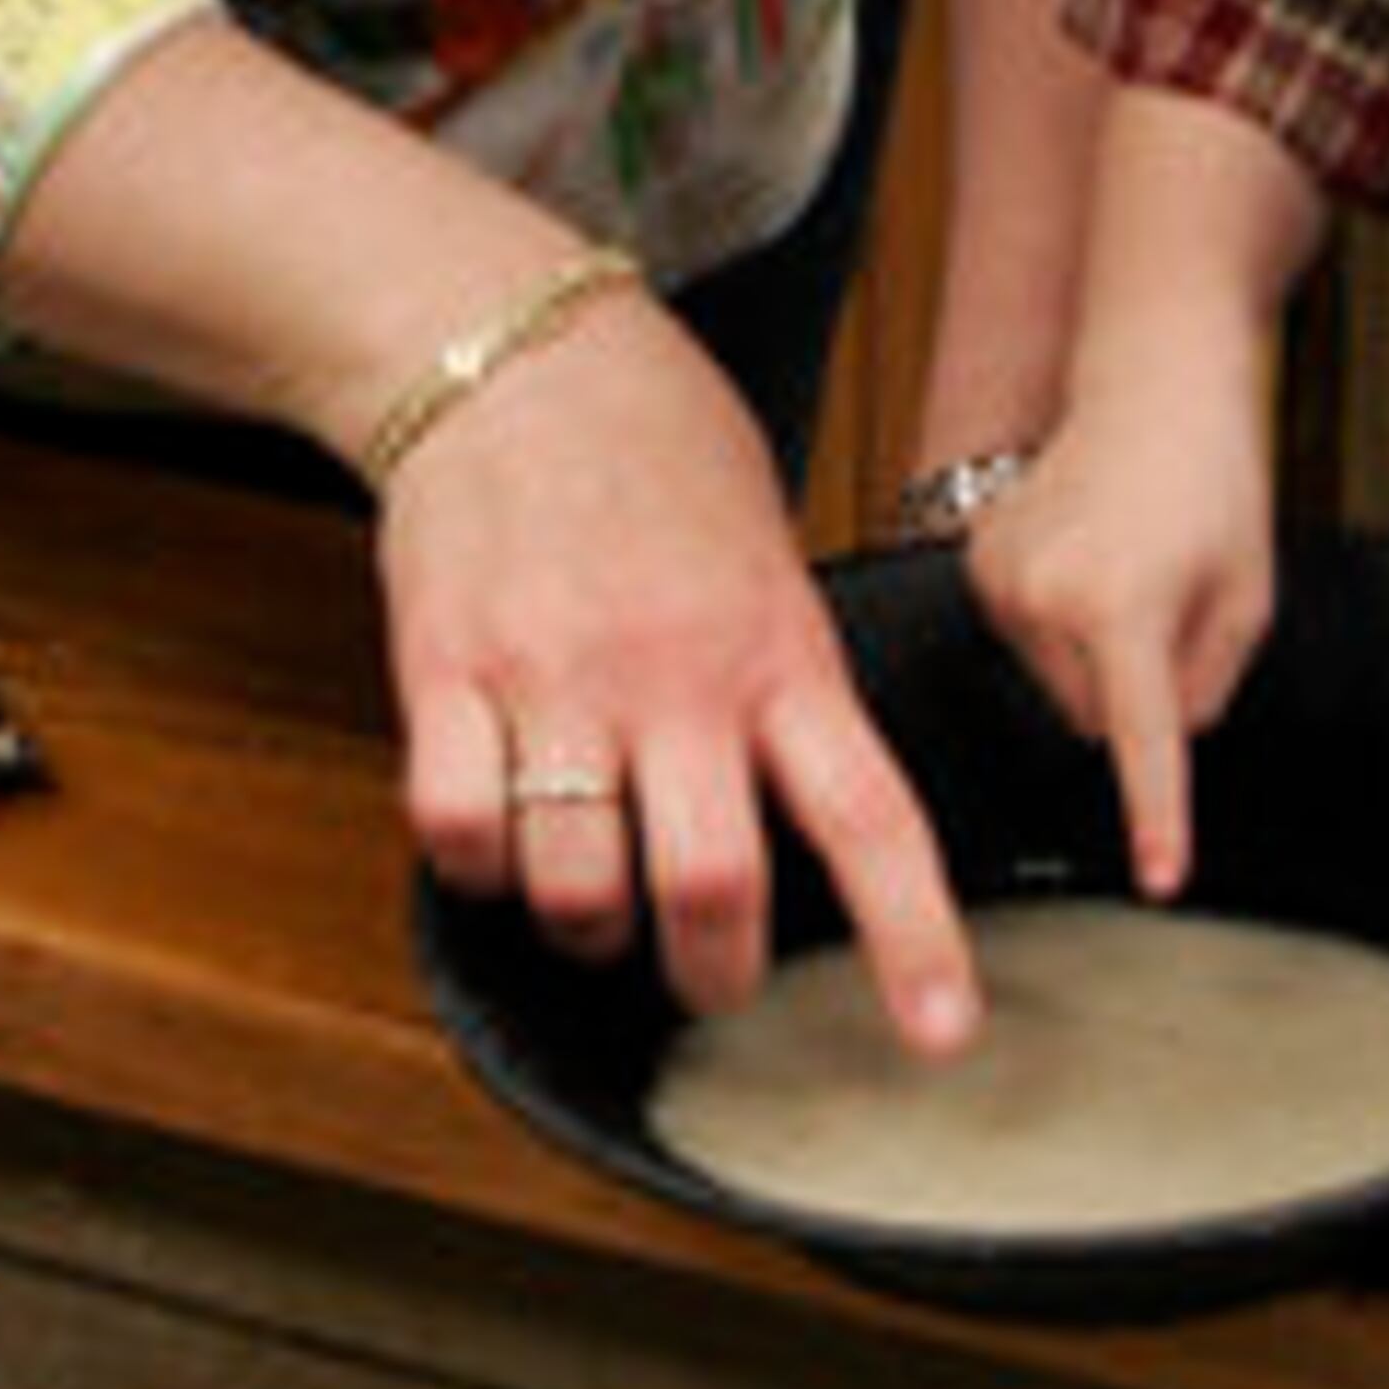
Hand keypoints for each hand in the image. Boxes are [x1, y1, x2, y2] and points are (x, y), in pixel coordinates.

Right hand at [378, 300, 979, 1055]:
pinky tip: (492, 829)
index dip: (913, 939)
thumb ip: (786, 680)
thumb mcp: (767, 557)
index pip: (868, 816)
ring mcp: (557, 676)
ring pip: (576, 886)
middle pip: (712, 885)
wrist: (516, 352)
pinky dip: (474, 866)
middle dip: (712, 970)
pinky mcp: (448, 669)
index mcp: (777, 650)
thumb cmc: (657, 451)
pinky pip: (457, 831)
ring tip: (589, 891)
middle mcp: (674, 676)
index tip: (941, 1037)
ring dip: (585, 926)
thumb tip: (811, 810)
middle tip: (708, 975)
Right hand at [960, 400, 1277, 900]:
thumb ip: (1207, 691)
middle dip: (1137, 690)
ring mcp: (998, 578)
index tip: (1160, 877)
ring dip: (1099, 657)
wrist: (1154, 389)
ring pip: (1060, 688)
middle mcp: (1045, 595)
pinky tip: (1086, 560)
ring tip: (1127, 569)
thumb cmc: (1215, 489)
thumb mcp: (1247, 602)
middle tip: (1170, 603)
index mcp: (1123, 604)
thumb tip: (1151, 742)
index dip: (1156, 816)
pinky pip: (1030, 646)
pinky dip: (1063, 627)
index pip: (1143, 737)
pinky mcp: (977, 565)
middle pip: (1097, 720)